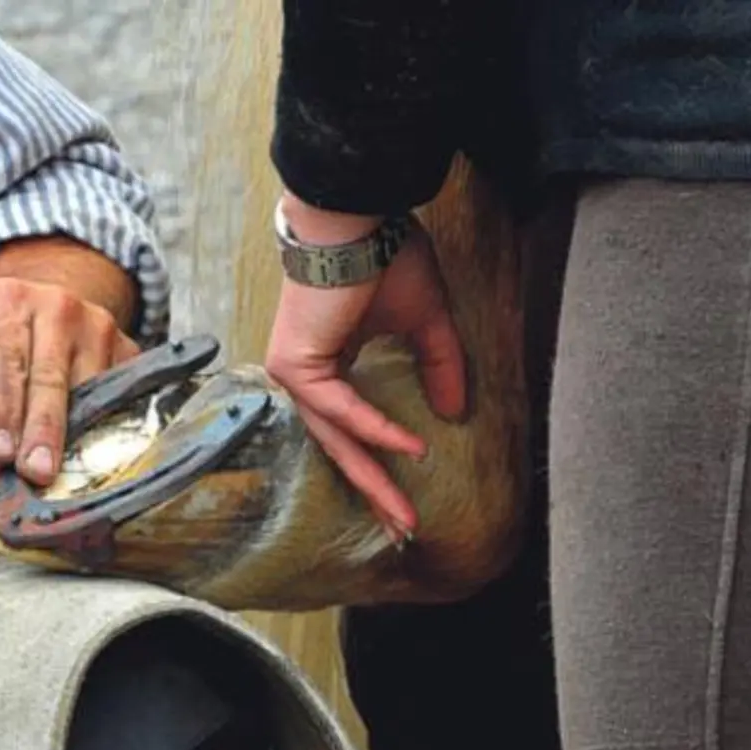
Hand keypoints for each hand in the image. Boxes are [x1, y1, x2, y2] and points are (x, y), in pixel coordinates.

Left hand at [0, 236, 139, 484]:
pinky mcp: (127, 349)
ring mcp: (99, 327)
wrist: (35, 313)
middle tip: (37, 472)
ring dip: (73, 436)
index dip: (0, 410)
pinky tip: (86, 454)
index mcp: (5, 304)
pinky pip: (120, 396)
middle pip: (51, 377)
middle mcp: (57, 308)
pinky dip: (103, 429)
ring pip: (90, 390)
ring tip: (58, 473)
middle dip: (43, 430)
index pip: (2, 361)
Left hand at [263, 195, 465, 536]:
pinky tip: (408, 449)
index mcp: (329, 364)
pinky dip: (375, 428)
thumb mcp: (425, 322)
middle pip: (341, 446)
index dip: (382, 465)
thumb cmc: (384, 256)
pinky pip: (340, 410)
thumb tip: (455, 413)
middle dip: (374, 491)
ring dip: (373, 477)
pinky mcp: (295, 366)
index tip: (407, 502)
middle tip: (402, 530)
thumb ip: (440, 366)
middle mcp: (306, 374)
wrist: (355, 219)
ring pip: (336, 438)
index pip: (351, 429)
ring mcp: (295, 372)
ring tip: (403, 514)